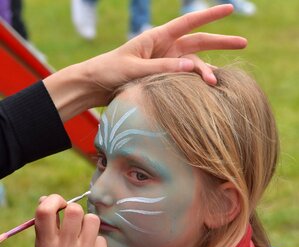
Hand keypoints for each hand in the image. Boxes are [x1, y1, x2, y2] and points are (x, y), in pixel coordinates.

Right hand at [32, 195, 107, 246]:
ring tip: (83, 234)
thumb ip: (44, 227)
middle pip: (75, 211)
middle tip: (73, 218)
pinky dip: (96, 242)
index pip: (45, 211)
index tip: (59, 204)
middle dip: (74, 210)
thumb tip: (46, 198)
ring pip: (93, 220)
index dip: (53, 200)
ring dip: (88, 223)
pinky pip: (101, 239)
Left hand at [44, 4, 246, 121]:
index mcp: (157, 37)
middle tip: (243, 42)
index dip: (210, 15)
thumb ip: (162, 67)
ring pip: (193, 65)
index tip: (230, 8)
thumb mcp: (134, 68)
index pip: (188, 22)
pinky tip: (204, 91)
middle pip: (198, 43)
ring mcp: (165, 64)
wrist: (96, 86)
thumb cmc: (110, 71)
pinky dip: (194, 83)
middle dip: (220, 42)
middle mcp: (165, 49)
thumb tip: (191, 67)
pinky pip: (183, 79)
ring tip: (216, 83)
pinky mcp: (162, 79)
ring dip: (206, 71)